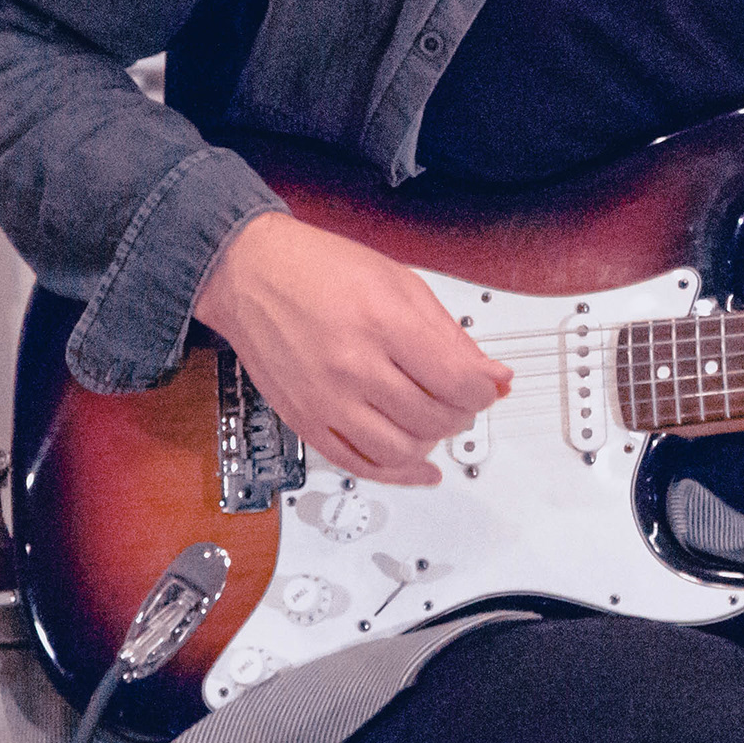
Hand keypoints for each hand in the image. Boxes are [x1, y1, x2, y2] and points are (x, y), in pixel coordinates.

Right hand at [193, 211, 508, 486]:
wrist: (251, 274)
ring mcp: (325, 400)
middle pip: (434, 419)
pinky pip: (359, 466)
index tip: (488, 386)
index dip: (485, 390)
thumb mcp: (401, 282)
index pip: (457, 382)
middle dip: (463, 412)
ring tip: (436, 421)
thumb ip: (451, 335)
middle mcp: (352, 367)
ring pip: (402, 452)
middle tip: (463, 398)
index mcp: (382, 323)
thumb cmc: (319, 269)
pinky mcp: (305, 421)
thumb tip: (493, 377)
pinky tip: (418, 467)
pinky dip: (397, 474)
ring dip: (433, 443)